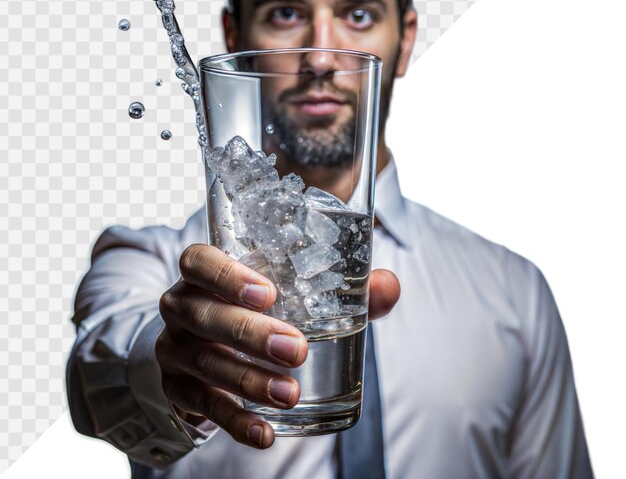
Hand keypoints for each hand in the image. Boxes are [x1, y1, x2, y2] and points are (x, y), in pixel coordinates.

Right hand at [156, 244, 399, 449]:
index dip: (226, 274)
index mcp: (204, 272)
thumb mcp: (289, 290)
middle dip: (249, 333)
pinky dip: (234, 421)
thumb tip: (388, 287)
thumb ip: (341, 286)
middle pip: (202, 314)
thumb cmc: (255, 307)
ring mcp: (174, 348)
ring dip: (248, 380)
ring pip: (204, 363)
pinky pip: (202, 406)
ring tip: (290, 394)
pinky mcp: (178, 389)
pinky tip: (265, 432)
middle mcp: (182, 306)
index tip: (269, 293)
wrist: (201, 345)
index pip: (198, 261)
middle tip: (296, 349)